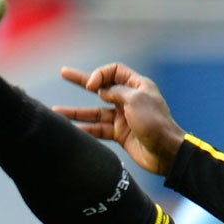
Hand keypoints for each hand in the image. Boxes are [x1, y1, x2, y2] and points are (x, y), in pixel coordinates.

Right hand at [55, 63, 182, 174]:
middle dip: (82, 81)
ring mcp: (123, 117)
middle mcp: (129, 99)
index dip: (100, 74)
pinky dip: (85, 130)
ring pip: (95, 111)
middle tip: (64, 73)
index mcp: (138, 86)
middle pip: (101, 88)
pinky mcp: (120, 134)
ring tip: (56, 112)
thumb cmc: (156, 123)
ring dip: (77, 112)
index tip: (92, 86)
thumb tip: (102, 91)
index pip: (114, 71)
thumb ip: (116, 92)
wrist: (167, 152)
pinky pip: (98, 129)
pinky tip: (71, 130)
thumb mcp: (136, 100)